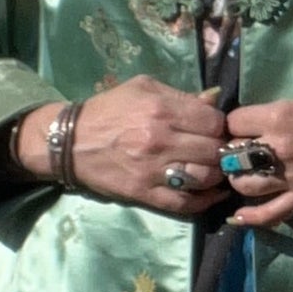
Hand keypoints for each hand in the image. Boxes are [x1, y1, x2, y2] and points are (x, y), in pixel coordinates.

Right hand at [18, 79, 228, 215]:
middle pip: (214, 150)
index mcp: (161, 109)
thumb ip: (180, 95)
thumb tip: (215, 99)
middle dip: (220, 150)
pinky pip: (186, 203)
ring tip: (215, 170)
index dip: (220, 126)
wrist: (71, 142)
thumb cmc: (109, 110)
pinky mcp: (146, 194)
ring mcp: (154, 170)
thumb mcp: (143, 88)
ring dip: (216, 175)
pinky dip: (205, 201)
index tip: (215, 129)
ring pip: (206, 178)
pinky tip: (212, 194)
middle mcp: (160, 140)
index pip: (213, 121)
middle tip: (218, 151)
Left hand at [219, 92, 292, 230]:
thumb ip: (277, 113)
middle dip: (232, 154)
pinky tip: (239, 217)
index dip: (235, 125)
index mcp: (278, 117)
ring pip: (246, 185)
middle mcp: (278, 147)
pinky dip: (252, 218)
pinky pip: (272, 213)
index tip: (242, 128)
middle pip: (234, 156)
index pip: (235, 122)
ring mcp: (291, 176)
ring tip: (244, 176)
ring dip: (239, 180)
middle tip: (239, 154)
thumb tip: (257, 125)